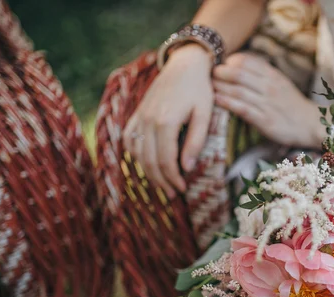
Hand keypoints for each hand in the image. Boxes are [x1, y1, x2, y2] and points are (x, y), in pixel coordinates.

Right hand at [123, 45, 212, 198]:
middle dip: (161, 181)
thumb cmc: (199, 90)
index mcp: (166, 121)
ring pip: (136, 153)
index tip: (182, 190)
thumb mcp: (204, 114)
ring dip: (148, 172)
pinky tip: (146, 165)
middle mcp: (148, 120)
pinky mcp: (137, 114)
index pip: (165, 160)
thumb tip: (187, 168)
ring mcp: (139, 116)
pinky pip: (128, 139)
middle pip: (149, 160)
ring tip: (162, 185)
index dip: (173, 178)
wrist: (184, 65)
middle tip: (173, 194)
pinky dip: (135, 156)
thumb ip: (196, 141)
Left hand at [213, 53, 322, 148]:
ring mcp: (267, 104)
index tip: (221, 65)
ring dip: (220, 87)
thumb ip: (262, 73)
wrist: (310, 124)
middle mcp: (269, 87)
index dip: (230, 61)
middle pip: (239, 74)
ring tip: (209, 86)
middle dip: (220, 72)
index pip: (247, 61)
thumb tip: (239, 64)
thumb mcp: (280, 82)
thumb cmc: (292, 104)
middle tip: (210, 75)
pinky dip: (227, 103)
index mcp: (273, 76)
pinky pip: (242, 108)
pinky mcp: (265, 121)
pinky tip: (217, 100)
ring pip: (238, 90)